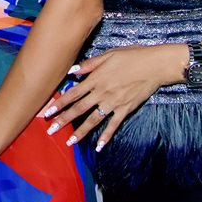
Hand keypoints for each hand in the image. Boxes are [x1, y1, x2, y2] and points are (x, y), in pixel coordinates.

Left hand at [43, 45, 176, 148]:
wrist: (155, 65)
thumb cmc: (131, 56)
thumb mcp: (108, 55)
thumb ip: (89, 65)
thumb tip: (72, 71)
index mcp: (96, 79)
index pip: (72, 94)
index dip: (59, 104)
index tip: (47, 112)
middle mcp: (102, 93)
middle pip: (79, 109)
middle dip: (63, 120)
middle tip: (50, 131)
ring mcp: (114, 103)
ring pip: (93, 120)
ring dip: (80, 132)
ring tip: (69, 143)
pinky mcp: (126, 109)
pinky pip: (113, 125)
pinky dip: (106, 136)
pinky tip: (99, 147)